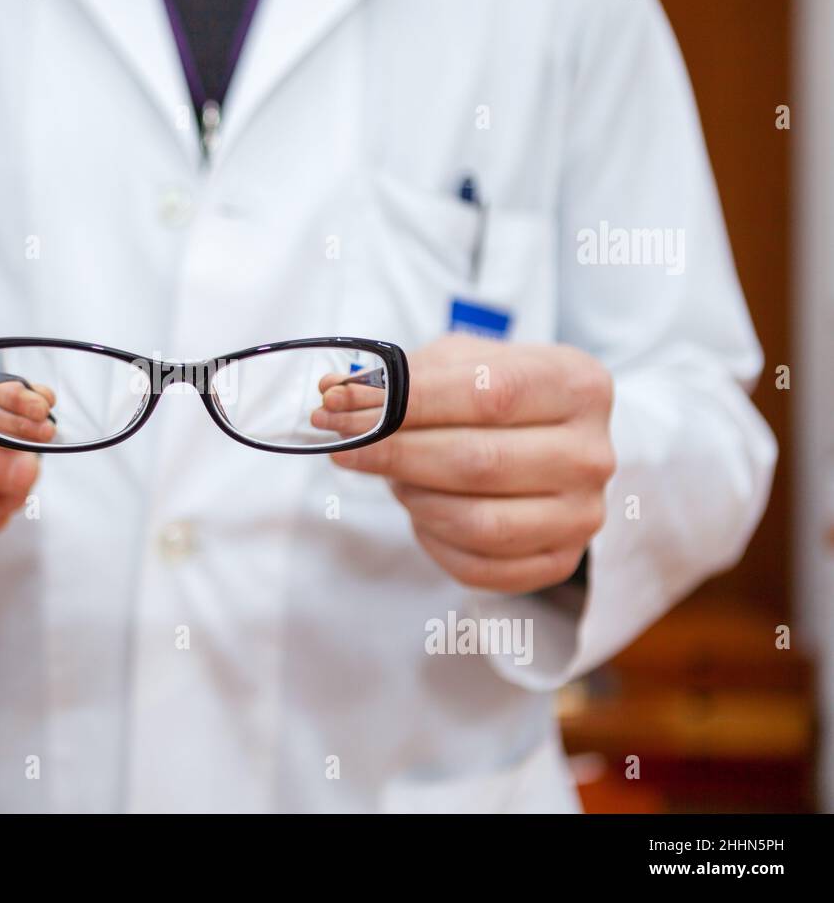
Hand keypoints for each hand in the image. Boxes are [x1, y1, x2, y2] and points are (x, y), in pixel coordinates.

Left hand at [313, 334, 615, 593]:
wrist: (552, 442)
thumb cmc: (497, 394)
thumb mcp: (460, 362)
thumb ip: (402, 374)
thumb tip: (334, 391)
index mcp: (578, 384)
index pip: (486, 394)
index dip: (404, 403)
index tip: (339, 407)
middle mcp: (593, 452)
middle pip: (477, 461)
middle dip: (394, 455)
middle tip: (345, 446)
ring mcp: (582, 514)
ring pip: (476, 522)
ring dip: (415, 498)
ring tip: (396, 477)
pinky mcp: (559, 561)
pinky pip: (476, 566)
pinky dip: (432, 539)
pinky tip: (423, 510)